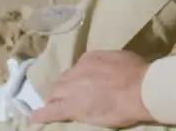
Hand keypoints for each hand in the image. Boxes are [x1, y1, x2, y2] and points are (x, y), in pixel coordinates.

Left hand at [29, 50, 153, 127]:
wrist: (139, 89)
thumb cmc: (138, 73)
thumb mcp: (122, 58)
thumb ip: (109, 62)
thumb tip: (108, 67)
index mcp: (90, 59)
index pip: (77, 69)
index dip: (78, 78)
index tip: (83, 84)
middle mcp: (77, 71)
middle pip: (63, 80)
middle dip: (62, 88)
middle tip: (64, 96)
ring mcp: (72, 89)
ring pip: (55, 93)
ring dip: (53, 99)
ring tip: (51, 106)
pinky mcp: (71, 107)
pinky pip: (51, 111)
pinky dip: (41, 114)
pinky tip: (35, 117)